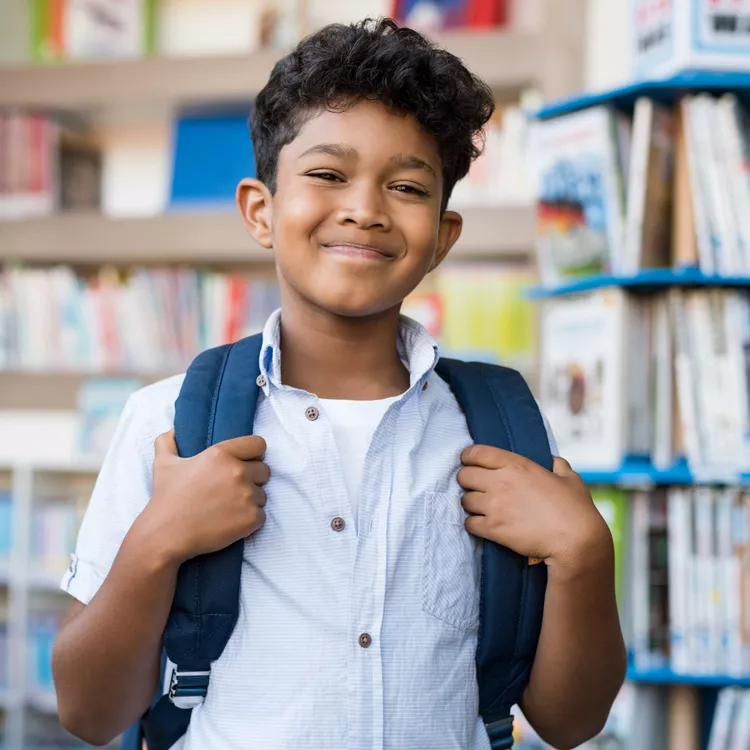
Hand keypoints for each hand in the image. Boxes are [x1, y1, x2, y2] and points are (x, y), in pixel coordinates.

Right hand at [141, 430, 269, 564]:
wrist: (165, 535)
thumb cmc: (166, 499)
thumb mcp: (164, 464)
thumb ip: (168, 442)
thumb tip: (173, 430)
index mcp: (221, 454)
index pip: (258, 444)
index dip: (254, 454)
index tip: (246, 462)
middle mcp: (237, 472)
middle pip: (264, 470)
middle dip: (253, 479)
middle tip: (232, 490)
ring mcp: (246, 495)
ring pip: (262, 495)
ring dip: (250, 501)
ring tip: (228, 508)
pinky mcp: (251, 518)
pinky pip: (261, 516)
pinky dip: (250, 520)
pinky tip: (231, 522)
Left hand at [457, 445, 609, 573]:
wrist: (576, 541)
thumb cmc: (576, 509)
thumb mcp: (570, 478)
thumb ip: (557, 465)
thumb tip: (553, 461)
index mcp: (517, 465)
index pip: (476, 453)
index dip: (469, 457)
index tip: (469, 462)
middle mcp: (501, 482)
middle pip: (464, 475)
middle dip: (467, 481)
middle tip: (476, 487)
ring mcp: (494, 506)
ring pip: (464, 500)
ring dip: (471, 503)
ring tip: (482, 508)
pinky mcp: (493, 529)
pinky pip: (469, 523)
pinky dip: (473, 524)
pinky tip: (483, 525)